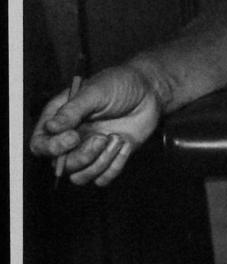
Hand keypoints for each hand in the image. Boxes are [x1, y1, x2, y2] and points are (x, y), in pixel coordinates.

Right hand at [29, 64, 162, 185]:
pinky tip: (126, 143)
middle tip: (102, 137)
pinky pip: (103, 178)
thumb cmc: (119, 84)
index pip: (40, 145)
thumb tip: (51, 127)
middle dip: (82, 156)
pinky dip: (115, 165)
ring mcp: (90, 150)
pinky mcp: (110, 158)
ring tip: (117, 138)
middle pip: (61, 166)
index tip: (74, 137)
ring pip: (80, 177)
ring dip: (100, 162)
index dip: (52, 148)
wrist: (149, 91)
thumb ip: (72, 110)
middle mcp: (71, 139)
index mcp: (60, 120)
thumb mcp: (95, 91)